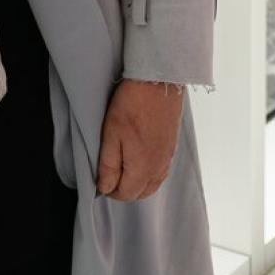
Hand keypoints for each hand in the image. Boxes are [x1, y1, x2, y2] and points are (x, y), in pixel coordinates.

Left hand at [96, 78, 184, 200]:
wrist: (159, 80)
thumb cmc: (132, 104)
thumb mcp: (111, 134)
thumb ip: (108, 166)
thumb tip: (105, 188)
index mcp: (143, 168)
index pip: (125, 195)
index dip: (109, 189)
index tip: (101, 176)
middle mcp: (159, 168)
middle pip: (140, 193)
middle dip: (124, 188)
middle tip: (110, 170)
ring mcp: (168, 157)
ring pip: (152, 183)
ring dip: (137, 181)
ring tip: (123, 164)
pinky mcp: (173, 146)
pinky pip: (161, 170)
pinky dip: (149, 171)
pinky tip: (140, 156)